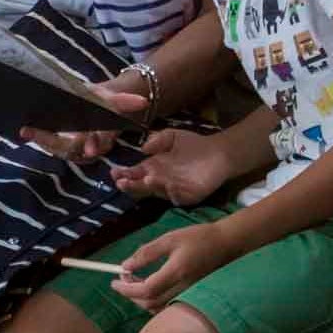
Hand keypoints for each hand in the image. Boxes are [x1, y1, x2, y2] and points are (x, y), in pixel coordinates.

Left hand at [20, 84, 149, 162]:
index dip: (93, 145)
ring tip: (26, 130)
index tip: (89, 150)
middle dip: (51, 141)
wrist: (98, 104)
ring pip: (58, 149)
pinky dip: (39, 138)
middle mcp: (88, 146)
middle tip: (31, 132)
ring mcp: (75, 147)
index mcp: (102, 136)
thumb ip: (125, 101)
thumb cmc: (104, 101)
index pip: (96, 143)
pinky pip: (51, 145)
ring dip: (41, 141)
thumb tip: (142, 101)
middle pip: (70, 149)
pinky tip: (26, 130)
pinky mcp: (63, 146)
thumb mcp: (113, 99)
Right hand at [109, 129, 232, 205]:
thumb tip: (144, 148)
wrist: (219, 152)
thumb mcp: (171, 136)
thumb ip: (157, 139)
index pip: (133, 174)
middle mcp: (159, 181)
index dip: (123, 174)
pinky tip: (166, 184)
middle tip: (121, 182)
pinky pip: (176, 196)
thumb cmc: (193, 144)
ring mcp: (172, 190)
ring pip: (157, 191)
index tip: (114, 172)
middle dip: (130, 185)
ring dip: (149, 187)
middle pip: (140, 186)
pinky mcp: (187, 196)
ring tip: (144, 179)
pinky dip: (171, 191)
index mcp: (152, 168)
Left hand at [112, 220, 241, 311]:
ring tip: (133, 281)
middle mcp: (184, 288)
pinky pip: (168, 307)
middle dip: (131, 294)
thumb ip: (146, 253)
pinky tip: (149, 287)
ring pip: (158, 308)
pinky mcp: (193, 296)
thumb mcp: (169, 239)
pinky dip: (153, 302)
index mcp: (177, 272)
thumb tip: (125, 266)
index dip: (126, 289)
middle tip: (122, 280)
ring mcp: (190, 294)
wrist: (228, 243)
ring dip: (141, 299)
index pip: (146, 290)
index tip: (113, 282)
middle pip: (149, 303)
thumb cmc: (198, 237)